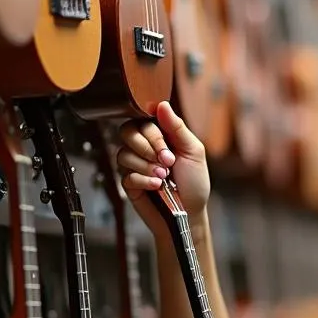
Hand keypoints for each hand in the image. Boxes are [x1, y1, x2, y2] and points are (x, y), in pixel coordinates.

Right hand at [115, 100, 210, 238]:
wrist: (190, 213)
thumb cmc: (194, 183)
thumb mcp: (193, 152)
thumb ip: (177, 127)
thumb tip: (162, 104)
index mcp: (160, 136)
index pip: (142, 120)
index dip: (152, 135)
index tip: (168, 152)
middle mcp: (144, 147)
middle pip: (127, 132)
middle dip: (147, 149)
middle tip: (167, 164)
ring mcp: (135, 165)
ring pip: (124, 154)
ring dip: (147, 167)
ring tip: (164, 178)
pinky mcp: (129, 183)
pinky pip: (125, 175)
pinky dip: (143, 181)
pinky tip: (157, 187)